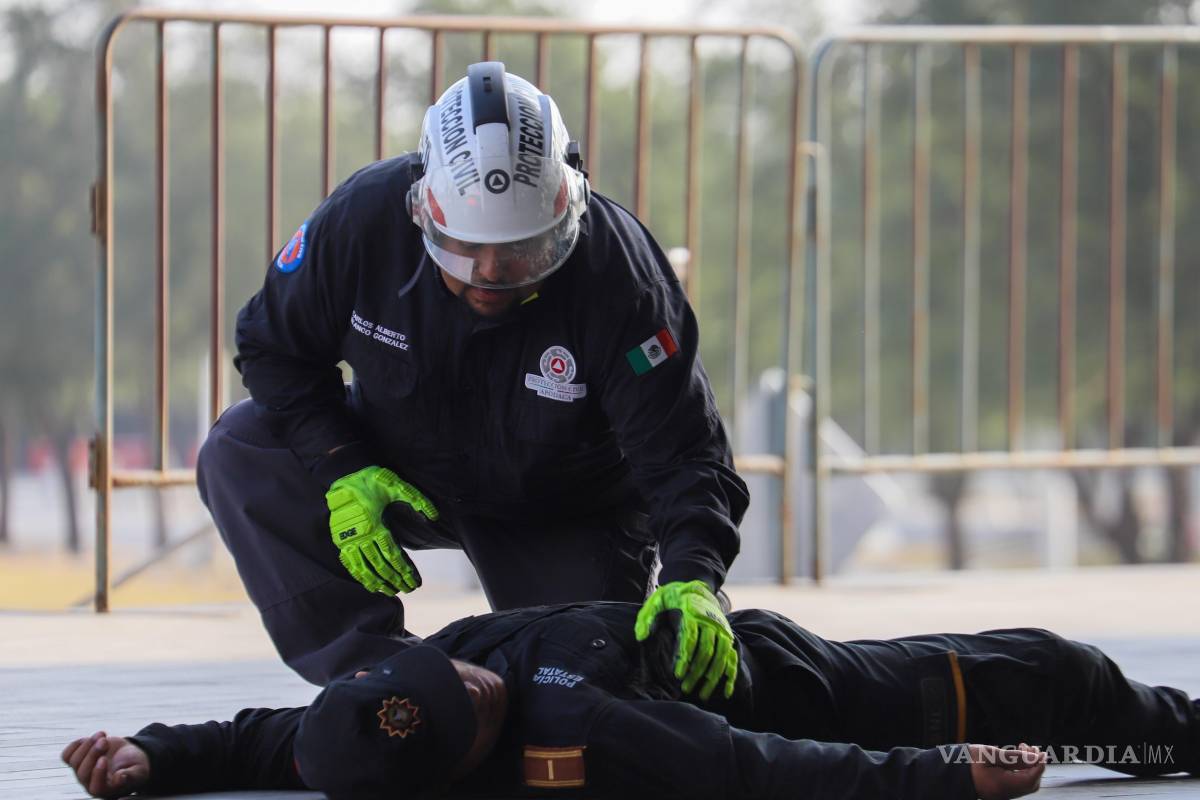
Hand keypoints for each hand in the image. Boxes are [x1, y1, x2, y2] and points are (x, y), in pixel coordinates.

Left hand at [61, 731, 149, 797]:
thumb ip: (130, 775)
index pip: (95, 787)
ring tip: (103, 734)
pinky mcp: (78, 760)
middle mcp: (90, 783)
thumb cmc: (136, 766)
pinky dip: (76, 745)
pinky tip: (91, 738)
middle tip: (105, 740)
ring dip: (87, 745)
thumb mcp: (138, 771)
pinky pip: (67, 756)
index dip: (97, 773)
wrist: (129, 757)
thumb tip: (120, 778)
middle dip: (92, 754)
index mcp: (106, 789)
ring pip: (74, 762)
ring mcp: (82, 772)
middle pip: (82, 773)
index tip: (104, 759)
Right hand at [327, 465, 438, 594]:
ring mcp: (348, 540)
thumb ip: (417, 499)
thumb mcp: (397, 485)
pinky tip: (369, 585)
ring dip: (378, 582)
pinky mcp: (339, 540)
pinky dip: (359, 576)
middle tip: (408, 589)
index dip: (404, 570)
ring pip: (364, 568)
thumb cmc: (372, 480)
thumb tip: (433, 516)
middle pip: (380, 565)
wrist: (342, 475)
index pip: (392, 555)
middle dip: (395, 580)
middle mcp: (361, 536)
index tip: (415, 582)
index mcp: (375, 524)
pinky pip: (349, 564)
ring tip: (391, 592)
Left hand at [634, 580, 737, 700]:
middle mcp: (711, 621)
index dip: (684, 658)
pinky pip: (732, 658)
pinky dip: (731, 675)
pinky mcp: (727, 637)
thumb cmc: (673, 597)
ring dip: (712, 678)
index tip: (678, 675)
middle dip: (696, 672)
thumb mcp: (657, 600)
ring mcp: (722, 630)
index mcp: (692, 612)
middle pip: (706, 651)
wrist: (696, 586)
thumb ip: (647, 617)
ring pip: (721, 657)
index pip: (690, 638)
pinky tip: (727, 692)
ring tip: (703, 696)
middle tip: (686, 689)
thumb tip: (641, 636)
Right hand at [969, 743, 1046, 799]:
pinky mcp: (999, 791)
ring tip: (1022, 750)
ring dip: (1028, 767)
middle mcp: (1005, 793)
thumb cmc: (966, 762)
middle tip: (1031, 748)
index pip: (1030, 778)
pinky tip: (1015, 759)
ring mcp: (1002, 794)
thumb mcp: (989, 754)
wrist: (950, 773)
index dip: (1039, 765)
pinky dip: (1020, 772)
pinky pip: (1016, 783)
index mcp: (1003, 785)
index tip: (1042, 752)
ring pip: (1024, 784)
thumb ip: (1013, 757)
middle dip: (1035, 766)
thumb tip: (1034, 757)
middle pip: (1030, 783)